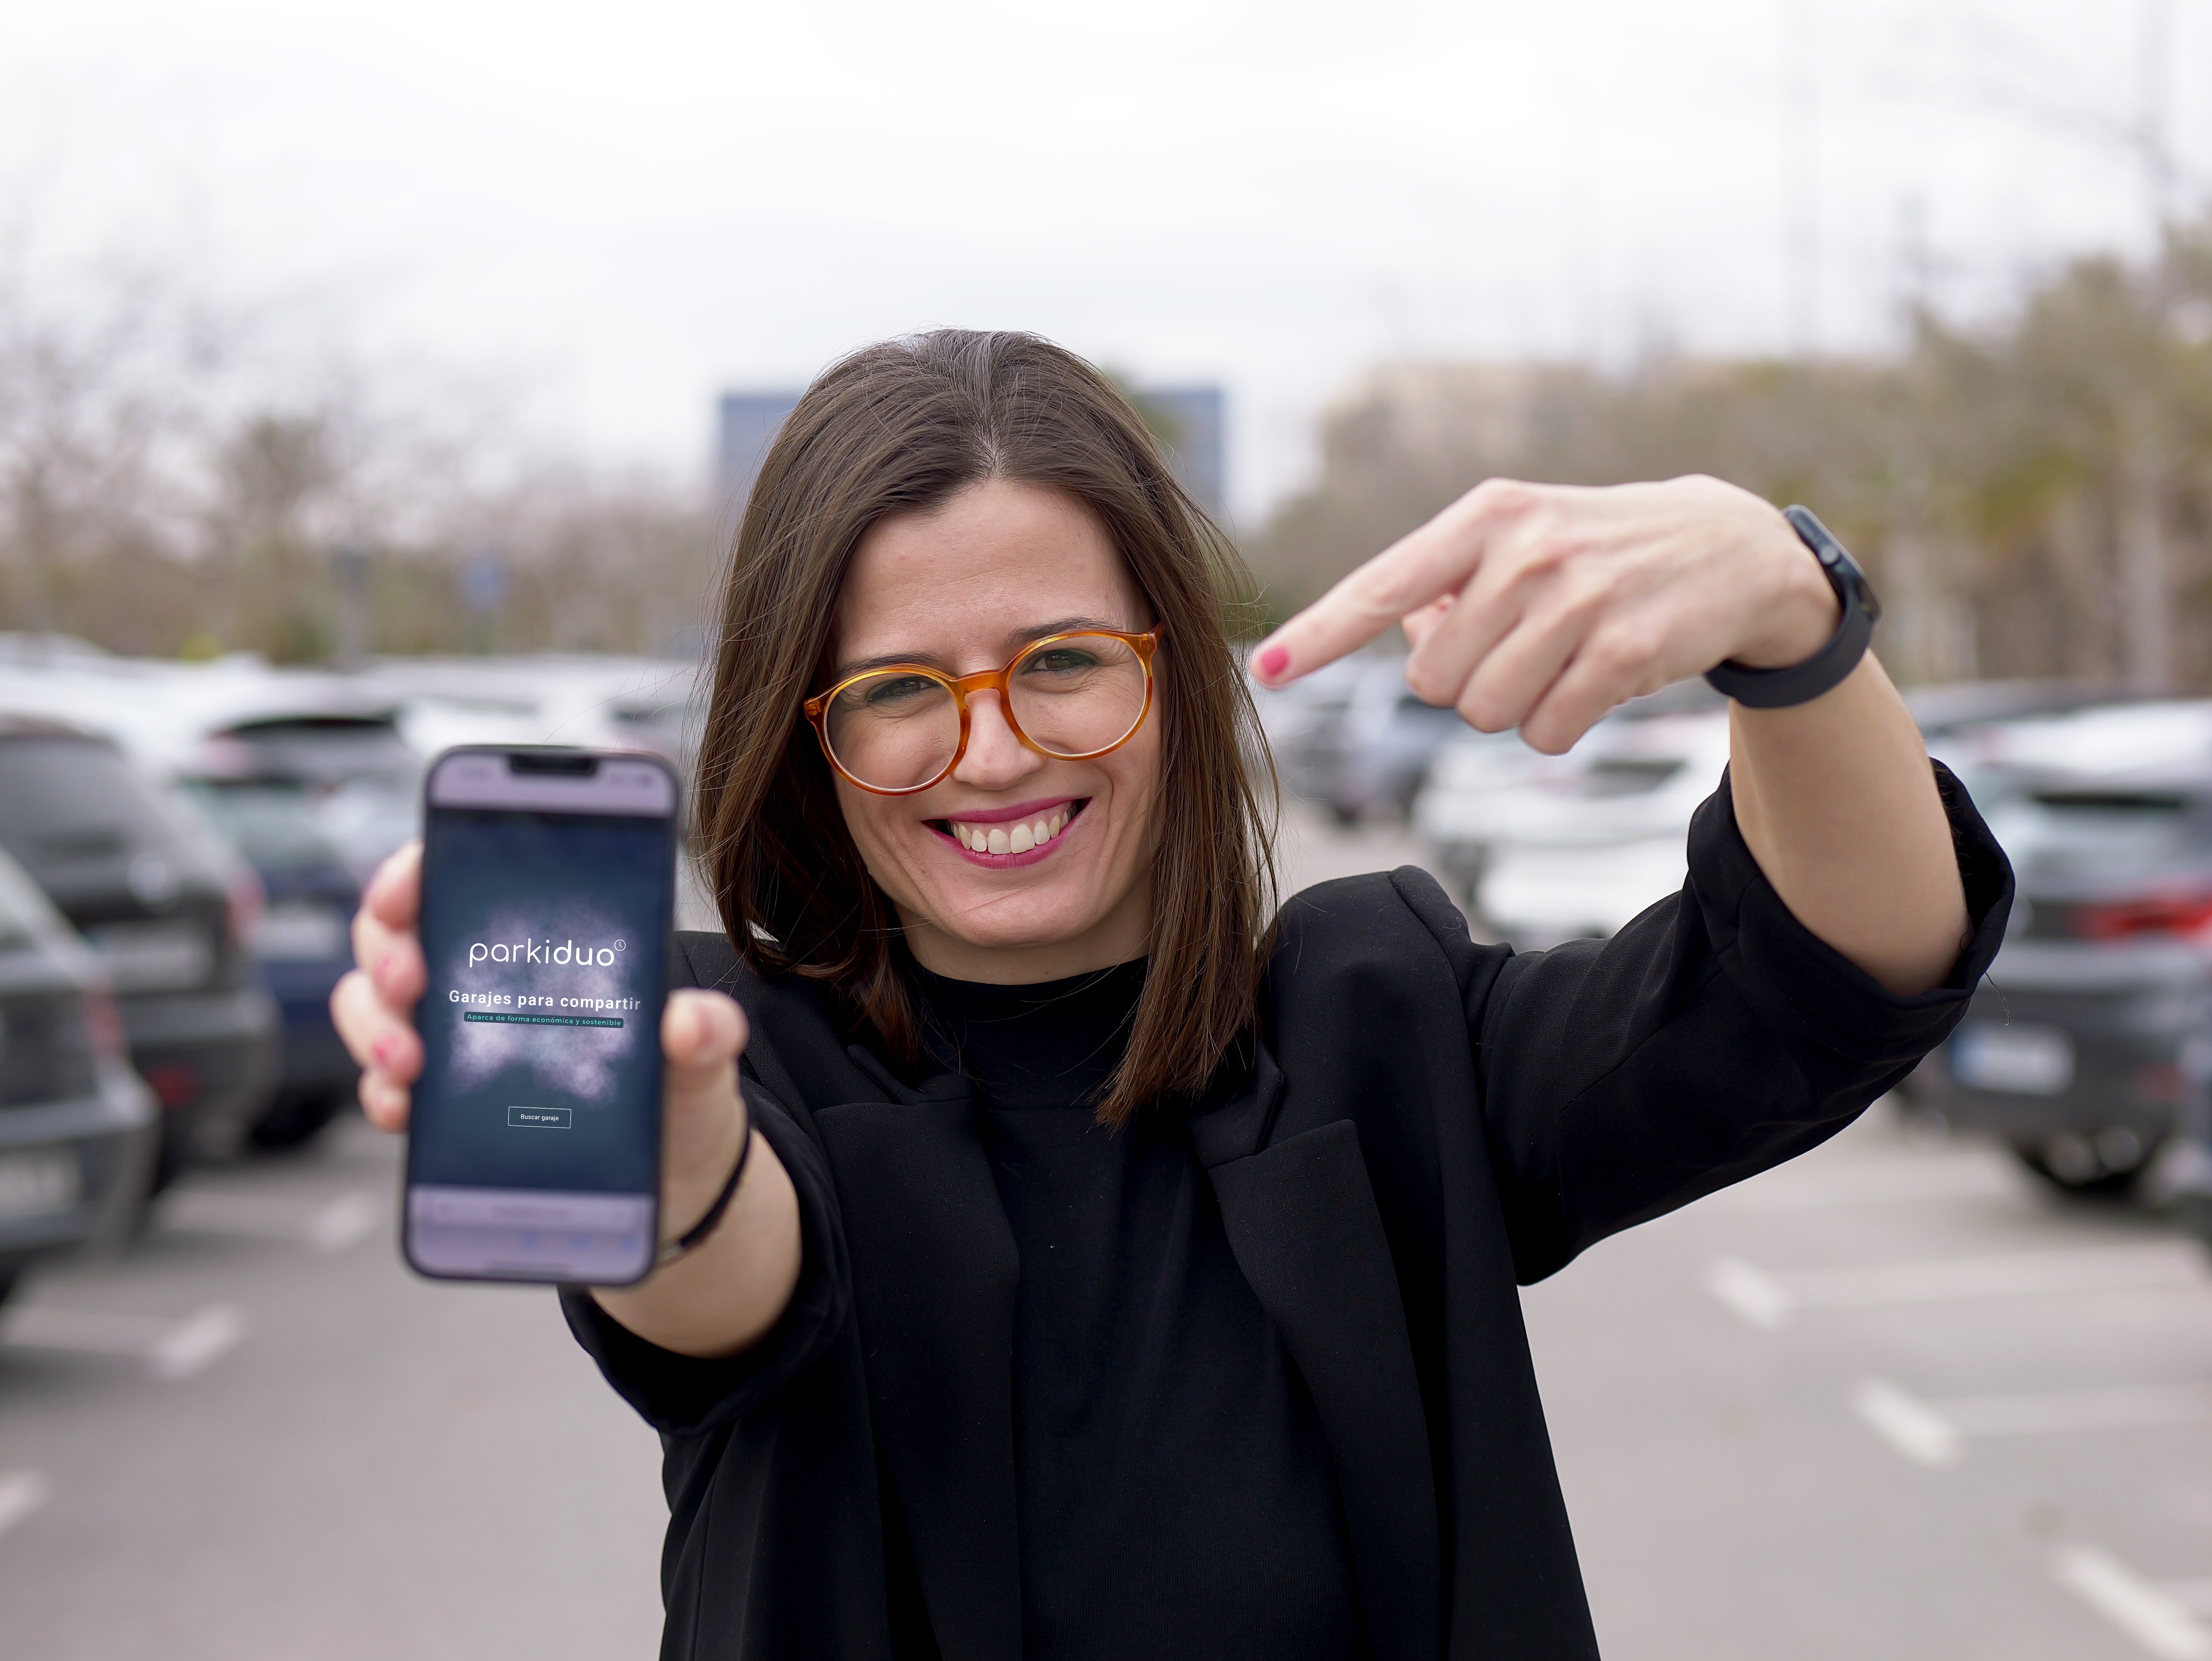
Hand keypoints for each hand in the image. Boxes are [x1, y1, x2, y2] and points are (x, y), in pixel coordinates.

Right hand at [329, 842, 751, 1242]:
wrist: (675, 1172)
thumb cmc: (681, 1087)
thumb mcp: (703, 1054)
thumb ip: (708, 1031)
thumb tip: (689, 1022)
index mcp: (541, 937)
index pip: (458, 872)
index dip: (418, 868)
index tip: (409, 886)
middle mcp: (484, 977)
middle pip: (396, 935)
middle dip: (387, 949)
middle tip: (412, 980)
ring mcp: (455, 1037)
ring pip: (374, 1005)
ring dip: (375, 1026)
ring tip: (410, 1060)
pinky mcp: (443, 1101)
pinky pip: (387, 1085)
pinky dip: (384, 1093)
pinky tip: (404, 1107)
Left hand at [1251, 475, 1839, 753]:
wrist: (1729, 546)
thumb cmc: (1600, 549)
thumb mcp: (1521, 535)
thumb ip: (1448, 581)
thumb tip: (1403, 630)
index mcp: (1485, 517)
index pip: (1382, 586)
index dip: (1322, 634)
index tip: (1270, 668)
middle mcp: (1525, 552)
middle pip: (1433, 679)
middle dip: (1466, 683)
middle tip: (1521, 648)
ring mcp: (1577, 600)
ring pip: (1484, 712)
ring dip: (1514, 706)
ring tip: (1560, 660)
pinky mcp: (1624, 651)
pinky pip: (1545, 732)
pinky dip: (1560, 725)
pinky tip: (1595, 681)